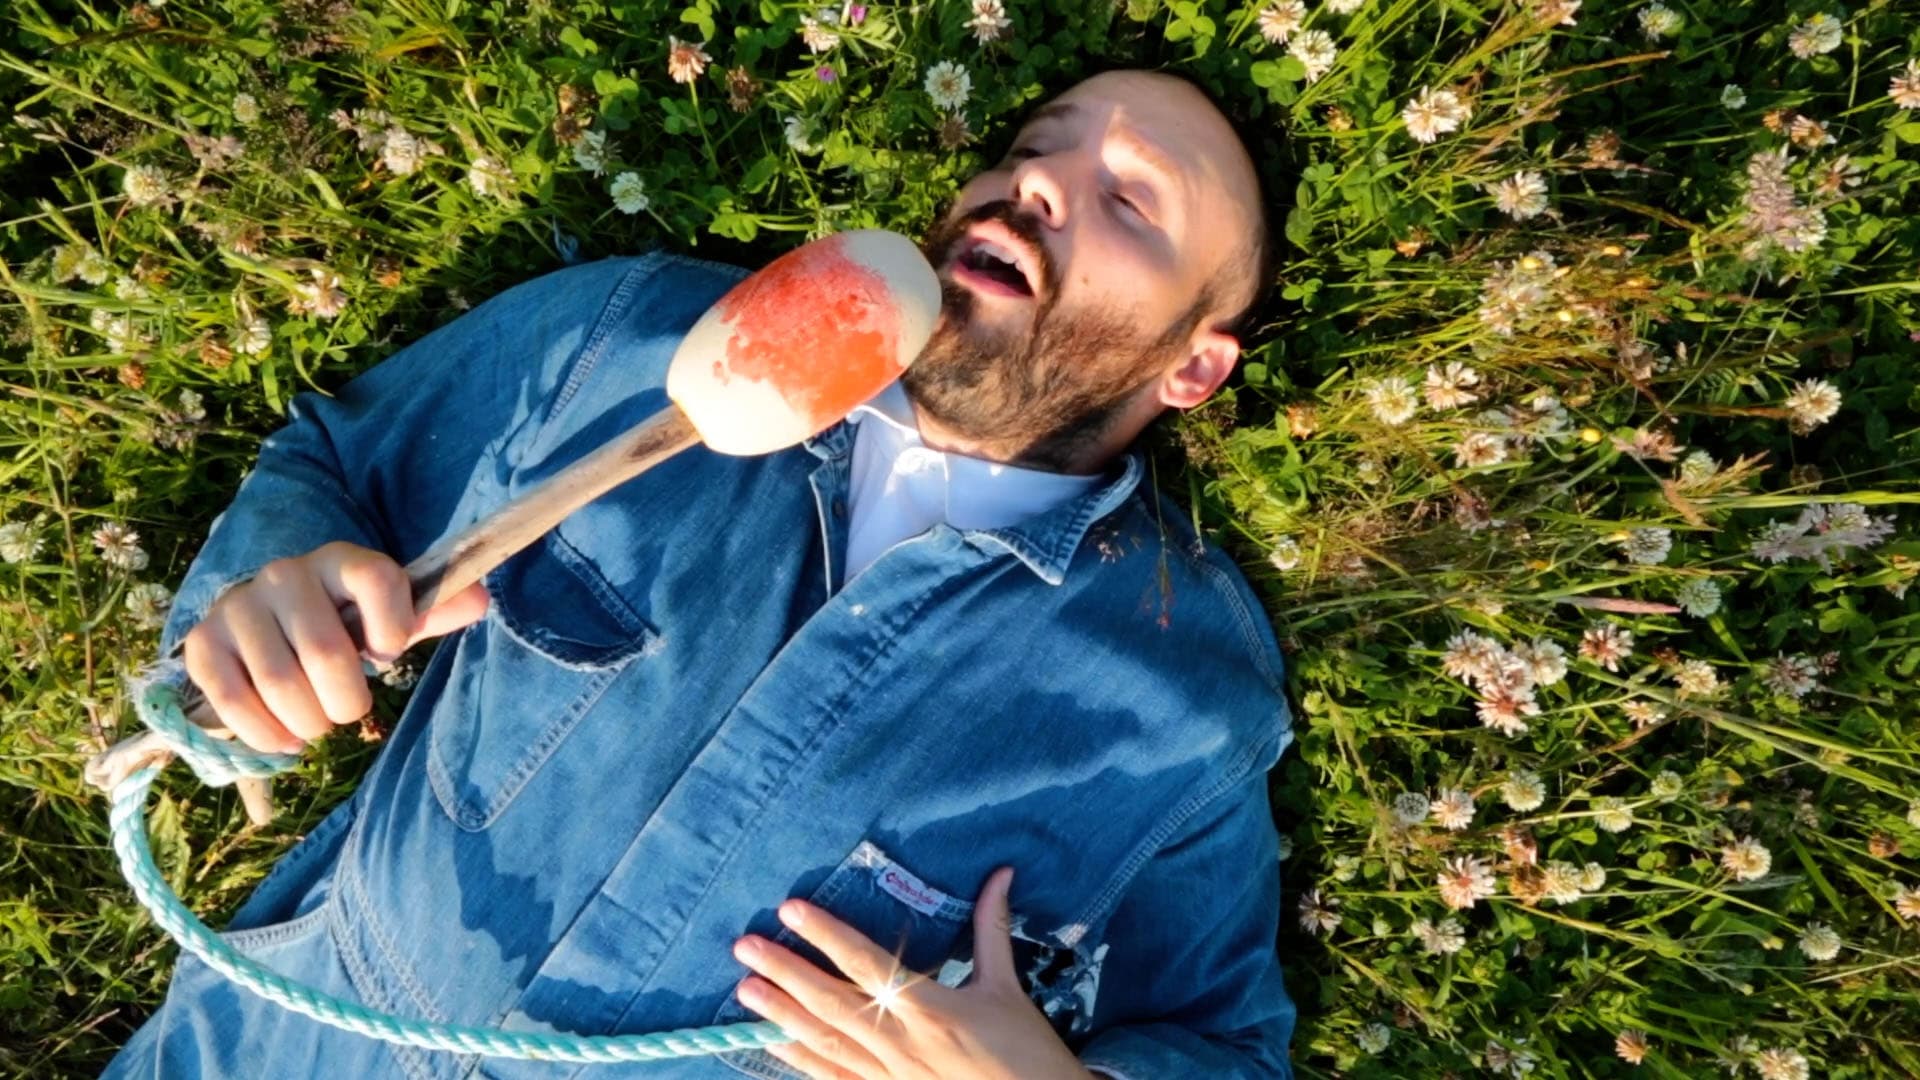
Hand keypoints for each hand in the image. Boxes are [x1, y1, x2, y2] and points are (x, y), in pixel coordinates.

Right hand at [182, 541, 488, 754]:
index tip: (388, 653)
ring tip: (317, 723)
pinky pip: (231, 700)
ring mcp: (239, 606)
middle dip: (347, 701)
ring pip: (281, 683)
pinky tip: (285, 738)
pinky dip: (265, 734)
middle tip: (349, 709)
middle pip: (327, 653)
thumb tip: (480, 601)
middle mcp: (286, 574)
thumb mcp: (391, 614)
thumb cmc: (347, 622)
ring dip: (308, 723)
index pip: (378, 579)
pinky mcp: (203, 642)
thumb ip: (431, 610)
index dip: (393, 627)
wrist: (271, 621)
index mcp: (342, 560)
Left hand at [730, 866, 1097, 1079]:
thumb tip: (1000, 874)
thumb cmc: (1027, 1053)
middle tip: (744, 948)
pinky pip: (836, 1078)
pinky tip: (774, 1042)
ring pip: (825, 1042)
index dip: (826, 934)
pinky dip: (802, 1060)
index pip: (867, 961)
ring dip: (782, 1015)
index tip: (790, 909)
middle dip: (786, 973)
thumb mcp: (1009, 988)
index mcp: (931, 1008)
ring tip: (745, 992)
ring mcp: (891, 1077)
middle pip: (832, 1002)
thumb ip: (992, 930)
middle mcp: (903, 1043)